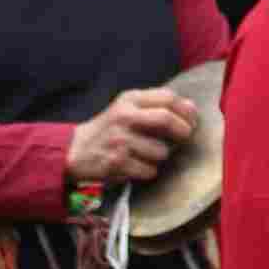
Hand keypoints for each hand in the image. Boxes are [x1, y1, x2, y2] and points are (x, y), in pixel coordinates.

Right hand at [67, 88, 198, 185]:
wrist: (76, 150)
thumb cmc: (110, 129)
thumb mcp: (127, 108)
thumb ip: (156, 105)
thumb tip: (192, 109)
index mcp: (129, 100)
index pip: (168, 97)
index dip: (186, 110)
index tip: (192, 121)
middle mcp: (124, 117)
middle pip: (166, 119)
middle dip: (183, 131)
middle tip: (185, 137)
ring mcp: (120, 140)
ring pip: (161, 151)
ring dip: (161, 156)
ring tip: (149, 155)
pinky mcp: (118, 162)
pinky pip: (150, 170)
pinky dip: (149, 171)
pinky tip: (137, 166)